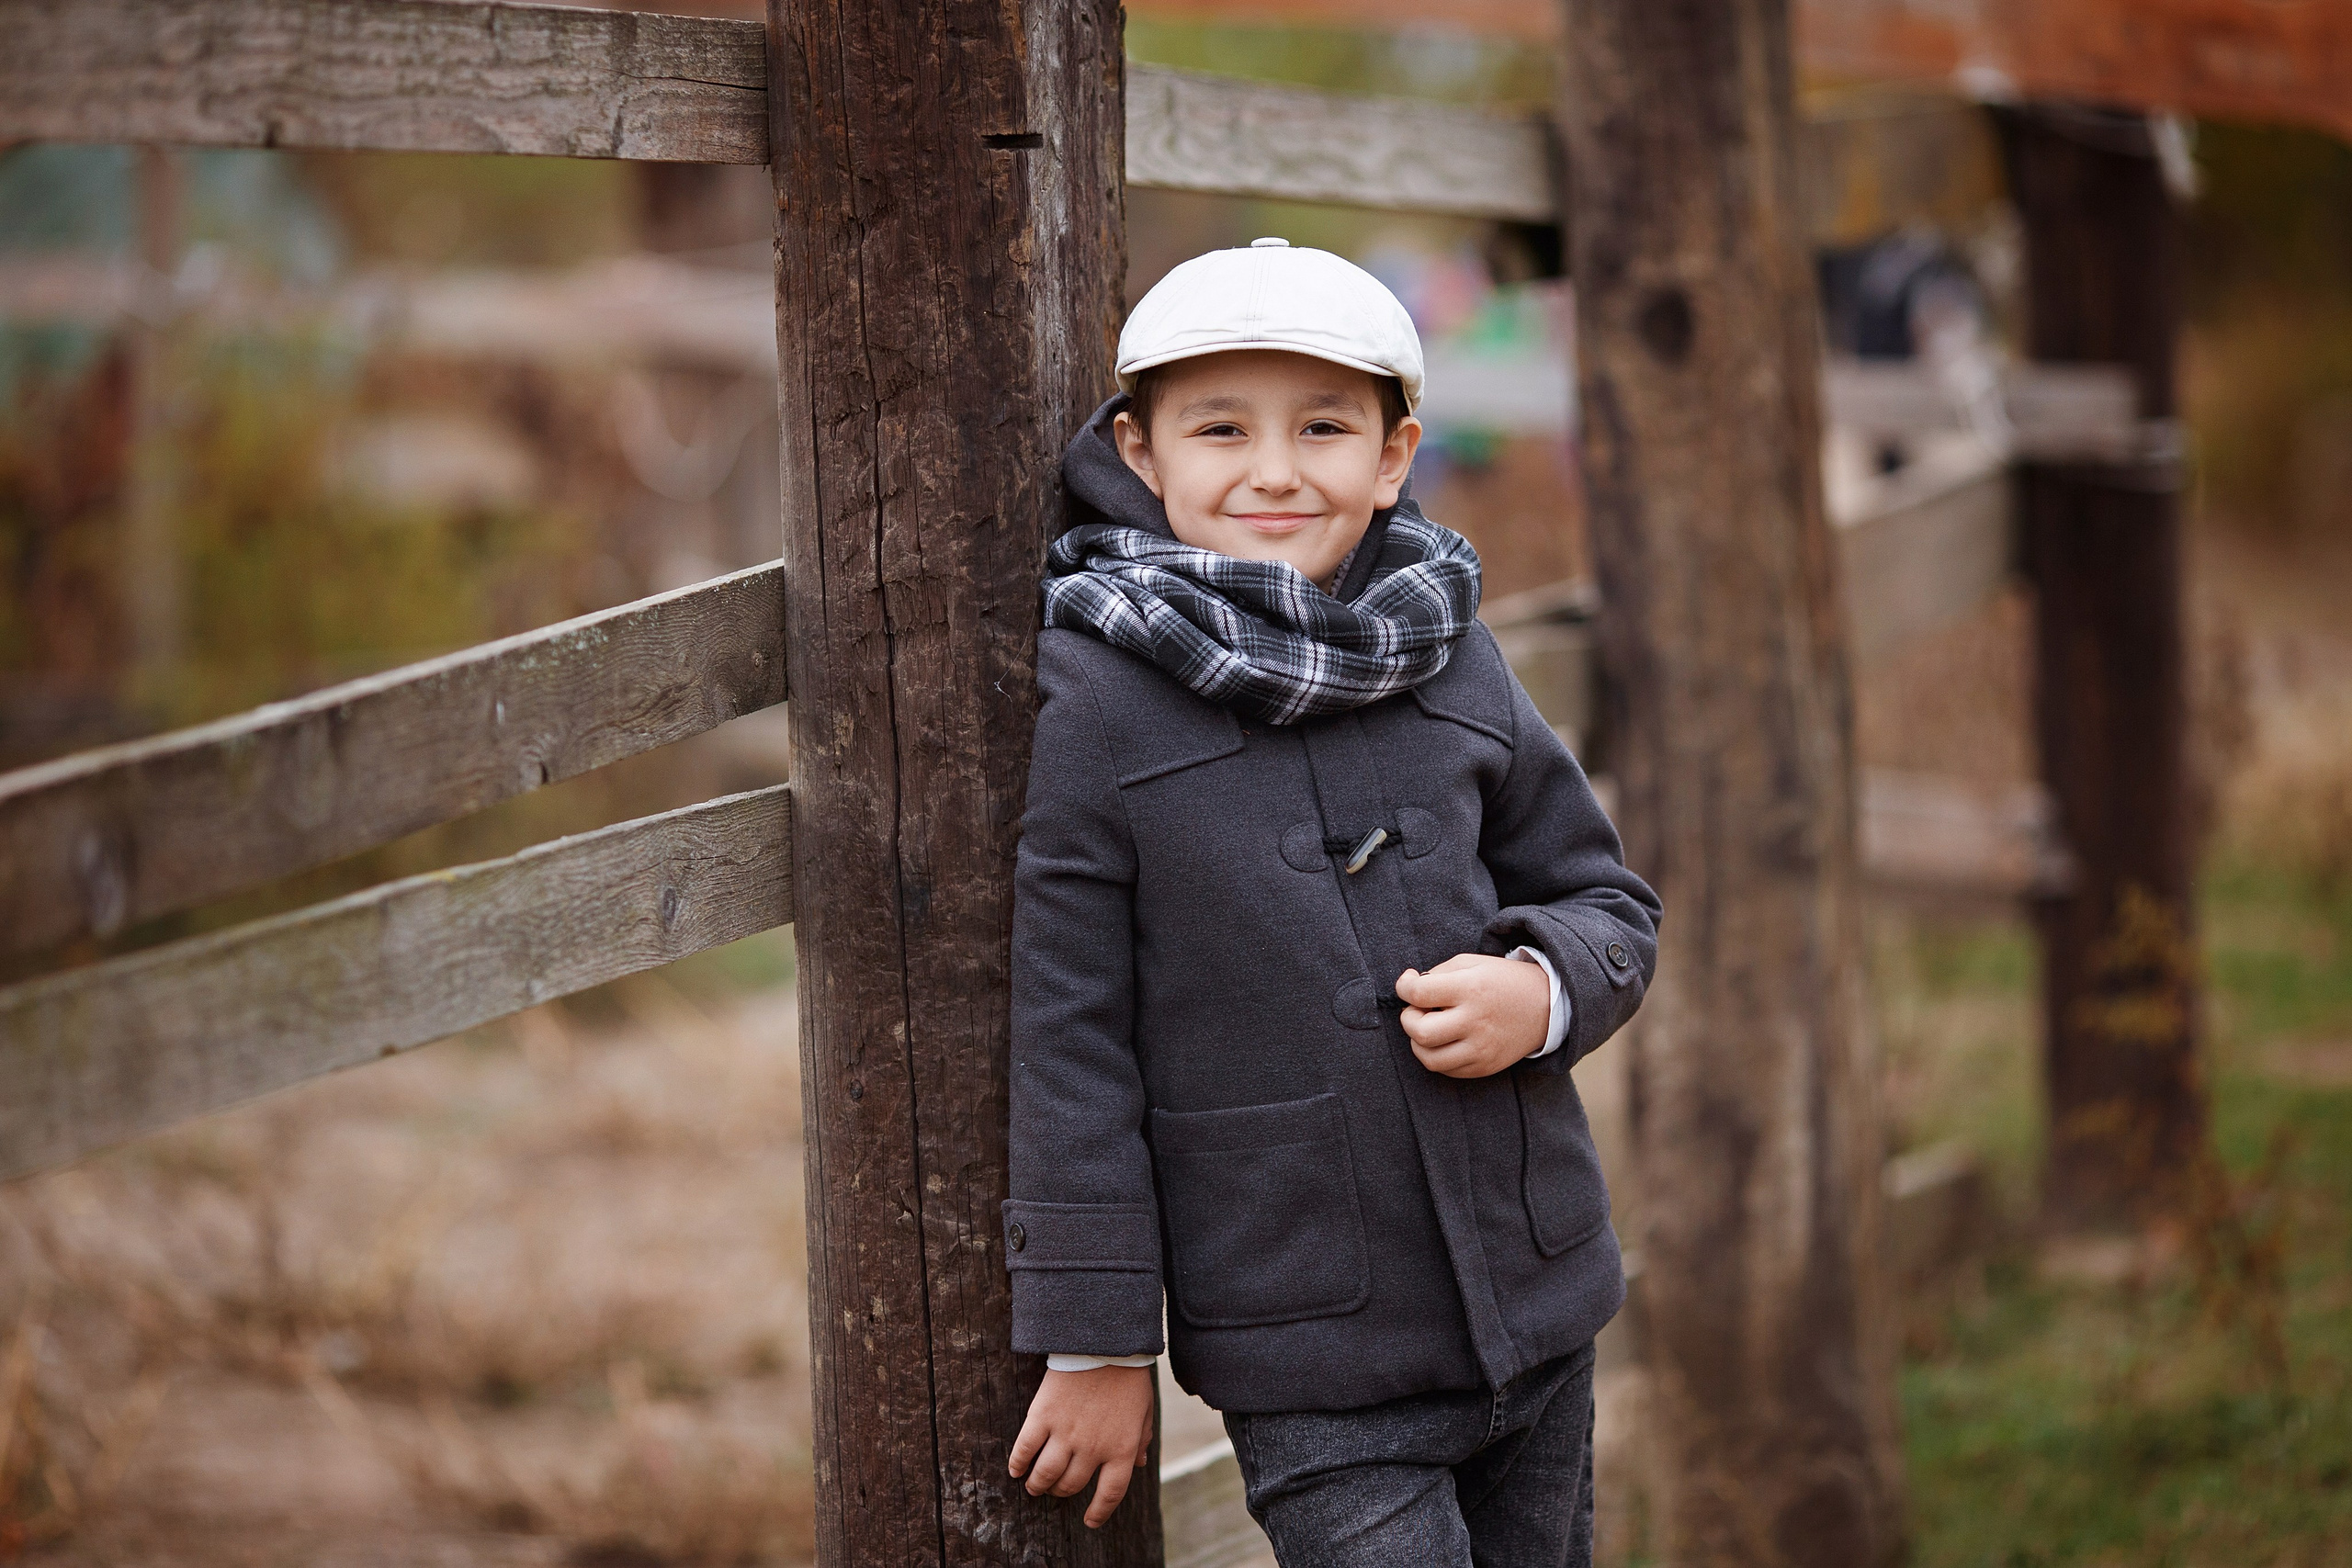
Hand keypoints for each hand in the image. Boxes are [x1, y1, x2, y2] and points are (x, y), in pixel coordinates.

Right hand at [1009, 1364, 1155, 1527]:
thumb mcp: (1144, 1411)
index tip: (1090, 1520)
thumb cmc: (1128, 1376)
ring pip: (1046, 1474)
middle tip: (1054, 1490)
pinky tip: (1016, 1469)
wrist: (1104, 1341)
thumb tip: (1137, 1465)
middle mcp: (1093, 1448)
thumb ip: (1141, 1440)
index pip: (1110, 1494)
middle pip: (1071, 1484)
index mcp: (1121, 1449)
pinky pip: (1025, 1448)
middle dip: (1061, 1492)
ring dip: (1038, 1484)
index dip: (1099, 1513)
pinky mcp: (1042, 1416)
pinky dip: (1018, 1463)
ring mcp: (1065, 1433)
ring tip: (1033, 1486)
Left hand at [1395, 952, 1549, 1078]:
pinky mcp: (1485, 1067)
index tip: (1409, 983)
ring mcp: (1481, 1048)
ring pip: (1429, 1059)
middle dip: (1409, 1019)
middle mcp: (1476, 1021)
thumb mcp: (1472, 963)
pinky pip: (1446, 1070)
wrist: (1546, 1006)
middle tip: (1419, 1009)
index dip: (1403, 987)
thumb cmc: (1502, 980)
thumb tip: (1409, 990)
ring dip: (1419, 1042)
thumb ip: (1437, 974)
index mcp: (1471, 988)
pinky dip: (1437, 1056)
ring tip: (1430, 1027)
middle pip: (1420, 1032)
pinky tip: (1445, 1040)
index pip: (1419, 994)